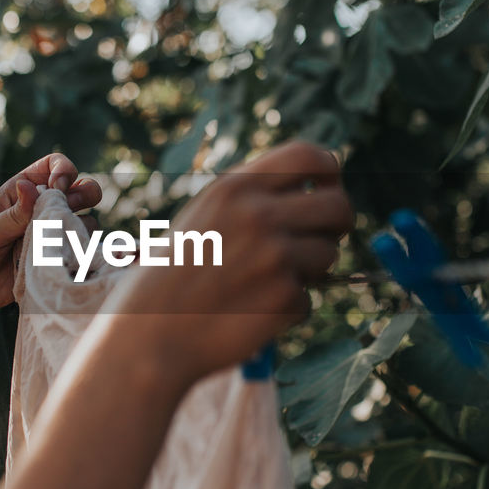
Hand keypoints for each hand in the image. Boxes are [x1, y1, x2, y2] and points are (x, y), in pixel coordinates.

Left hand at [0, 154, 101, 320]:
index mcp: (21, 192)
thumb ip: (13, 212)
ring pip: (86, 220)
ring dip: (80, 224)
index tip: (58, 187)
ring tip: (60, 239)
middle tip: (69, 207)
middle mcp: (41, 209)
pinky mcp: (55, 259)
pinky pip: (80, 250)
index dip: (63, 170)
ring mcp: (50, 234)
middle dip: (86, 192)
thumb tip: (28, 185)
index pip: (53, 166)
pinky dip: (82, 250)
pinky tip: (67, 257)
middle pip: (80, 188)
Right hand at [109, 141, 352, 389]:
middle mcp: (260, 215)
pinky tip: (249, 312)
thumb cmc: (172, 274)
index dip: (329, 172)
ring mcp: (275, 257)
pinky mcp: (284, 298)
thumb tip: (313, 188)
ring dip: (309, 272)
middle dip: (336, 226)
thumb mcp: (204, 214)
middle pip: (338, 206)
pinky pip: (308, 299)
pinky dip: (287, 310)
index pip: (310, 156)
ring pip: (328, 254)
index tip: (326, 190)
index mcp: (236, 187)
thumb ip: (253, 196)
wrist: (150, 332)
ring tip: (263, 284)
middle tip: (319, 241)